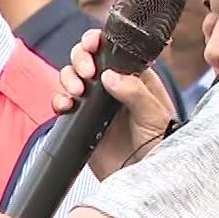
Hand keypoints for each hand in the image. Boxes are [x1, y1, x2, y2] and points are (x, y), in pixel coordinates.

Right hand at [55, 28, 177, 179]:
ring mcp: (95, 103)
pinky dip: (59, 101)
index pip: (112, 50)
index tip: (91, 45)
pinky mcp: (81, 121)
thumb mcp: (154, 115)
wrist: (144, 175)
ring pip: (72, 77)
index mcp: (134, 77)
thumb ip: (135, 92)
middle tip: (86, 72)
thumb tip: (110, 75)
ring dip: (69, 77)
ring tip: (77, 92)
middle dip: (80, 58)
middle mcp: (112, 86)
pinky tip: (66, 106)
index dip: (97, 42)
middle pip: (87, 58)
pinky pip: (63, 104)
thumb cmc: (159, 143)